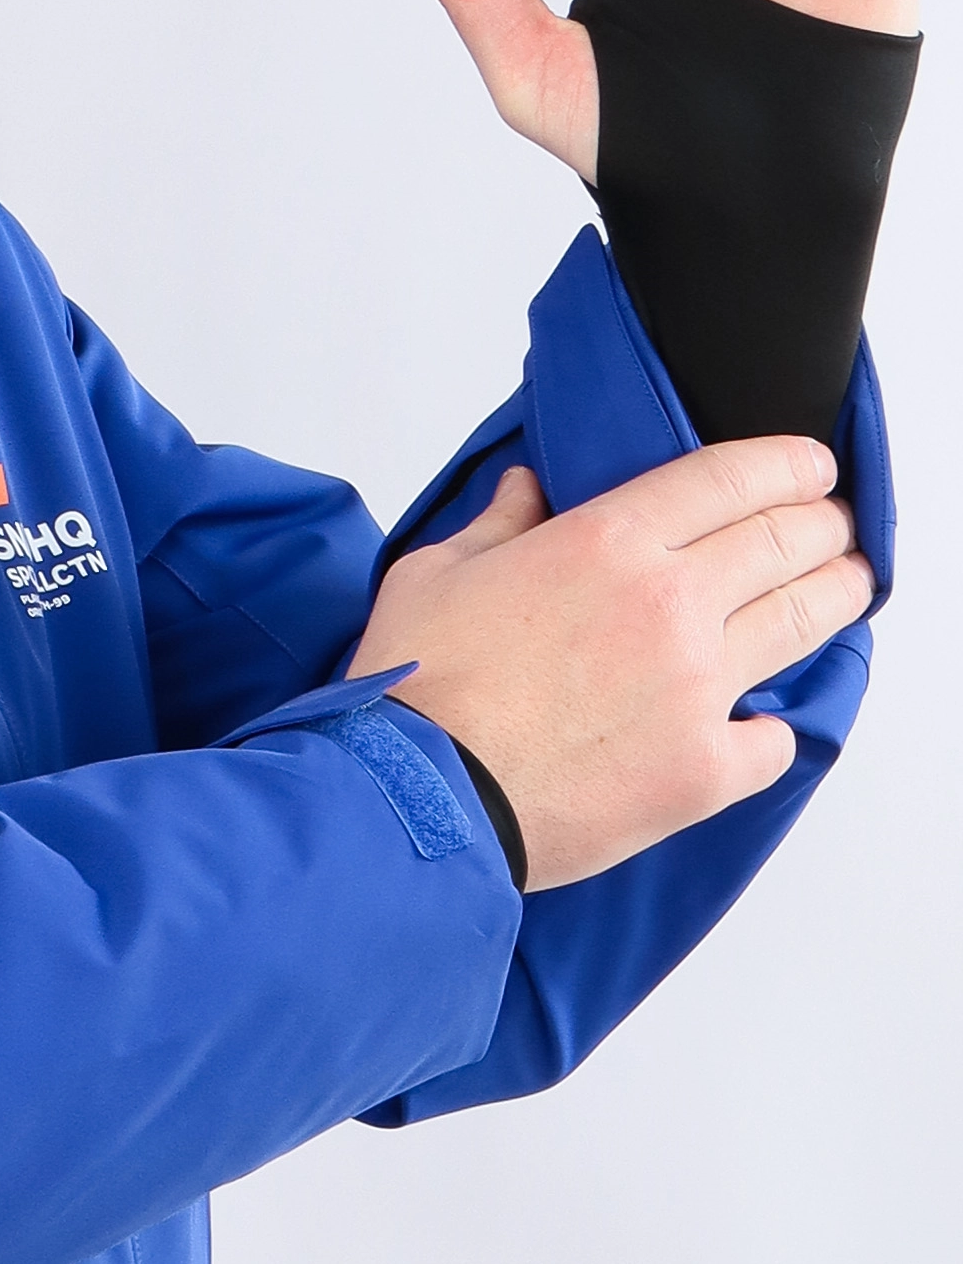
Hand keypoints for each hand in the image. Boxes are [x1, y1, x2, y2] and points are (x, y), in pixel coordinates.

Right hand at [350, 441, 873, 891]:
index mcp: (608, 542)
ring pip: (803, 623)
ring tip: (846, 586)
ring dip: (837, 594)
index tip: (812, 466)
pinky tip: (761, 723)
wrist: (418, 799)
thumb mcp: (436, 576)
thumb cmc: (417, 690)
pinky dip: (772, 728)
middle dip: (825, 523)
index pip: (733, 477)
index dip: (788, 463)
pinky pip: (772, 741)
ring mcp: (695, 689)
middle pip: (787, 541)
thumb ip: (495, 524)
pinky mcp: (701, 770)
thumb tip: (525, 489)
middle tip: (833, 526)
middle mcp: (670, 604)